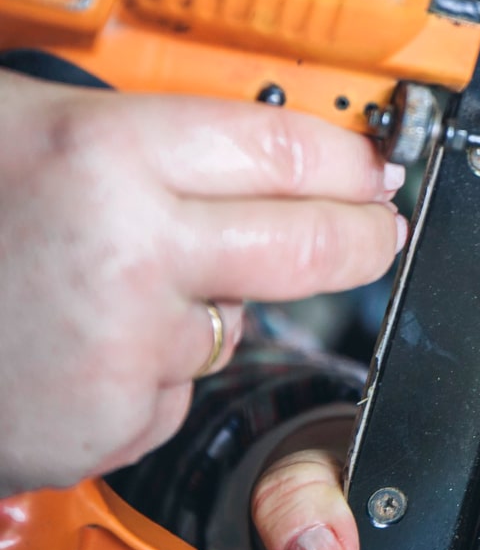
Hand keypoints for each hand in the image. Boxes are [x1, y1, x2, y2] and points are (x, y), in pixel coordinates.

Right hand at [0, 71, 405, 495]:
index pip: (293, 151)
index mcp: (111, 155)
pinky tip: (78, 340)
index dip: (352, 161)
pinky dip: (150, 369)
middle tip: (374, 231)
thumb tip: (280, 140)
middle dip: (363, 239)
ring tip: (110, 281)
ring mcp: (121, 350)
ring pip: (235, 323)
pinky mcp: (106, 427)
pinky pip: (175, 388)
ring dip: (209, 305)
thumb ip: (154, 131)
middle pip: (312, 247)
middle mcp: (130, 253)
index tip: (375, 170)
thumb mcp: (31, 121)